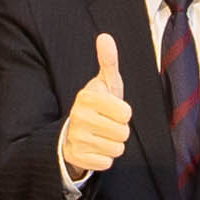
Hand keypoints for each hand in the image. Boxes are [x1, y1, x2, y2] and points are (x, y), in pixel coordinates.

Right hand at [56, 34, 136, 181]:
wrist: (73, 131)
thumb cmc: (97, 104)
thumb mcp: (105, 83)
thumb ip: (108, 61)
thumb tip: (105, 36)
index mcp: (87, 97)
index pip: (126, 113)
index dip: (124, 113)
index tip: (112, 109)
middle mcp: (78, 117)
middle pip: (123, 133)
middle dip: (120, 131)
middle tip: (107, 124)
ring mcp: (76, 138)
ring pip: (116, 149)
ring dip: (113, 144)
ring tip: (101, 135)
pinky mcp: (76, 157)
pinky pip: (106, 163)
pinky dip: (104, 158)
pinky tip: (94, 148)